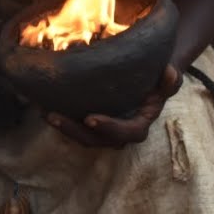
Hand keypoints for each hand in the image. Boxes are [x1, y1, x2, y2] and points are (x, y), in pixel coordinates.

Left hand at [45, 65, 181, 147]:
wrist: (148, 78)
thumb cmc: (156, 79)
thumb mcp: (167, 79)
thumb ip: (170, 81)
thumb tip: (171, 73)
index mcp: (138, 125)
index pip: (125, 133)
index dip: (108, 128)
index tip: (90, 118)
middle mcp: (119, 132)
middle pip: (95, 139)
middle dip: (73, 130)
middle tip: (54, 116)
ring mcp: (103, 129)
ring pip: (81, 135)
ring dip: (63, 126)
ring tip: (44, 112)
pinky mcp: (90, 122)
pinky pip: (75, 125)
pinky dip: (60, 118)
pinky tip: (43, 105)